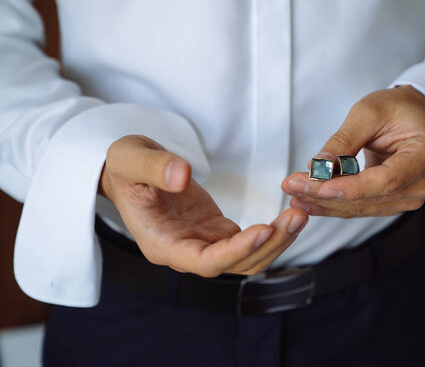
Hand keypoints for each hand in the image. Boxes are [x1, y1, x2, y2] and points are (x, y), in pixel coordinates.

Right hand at [100, 135, 307, 276]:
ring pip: (247, 256)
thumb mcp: (131, 159)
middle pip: (235, 264)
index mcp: (162, 243)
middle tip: (296, 217)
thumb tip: (183, 175)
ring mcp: (203, 242)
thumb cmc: (124, 166)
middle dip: (268, 245)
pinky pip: (248, 239)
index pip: (204, 262)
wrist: (127, 170)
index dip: (235, 251)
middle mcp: (185, 251)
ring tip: (300, 215)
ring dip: (275, 240)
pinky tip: (290, 213)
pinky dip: (271, 231)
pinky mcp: (216, 230)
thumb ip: (154, 167)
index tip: (262, 229)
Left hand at [281, 86, 424, 217]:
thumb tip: (316, 168)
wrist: (414, 116)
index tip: (318, 187)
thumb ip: (343, 141)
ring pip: (362, 207)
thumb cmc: (396, 108)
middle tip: (291, 185)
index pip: (388, 180)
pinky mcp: (394, 201)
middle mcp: (424, 182)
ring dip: (324, 202)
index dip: (352, 188)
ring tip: (293, 192)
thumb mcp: (368, 111)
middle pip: (371, 198)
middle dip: (326, 194)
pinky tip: (307, 199)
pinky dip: (332, 204)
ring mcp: (411, 196)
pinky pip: (360, 207)